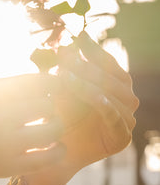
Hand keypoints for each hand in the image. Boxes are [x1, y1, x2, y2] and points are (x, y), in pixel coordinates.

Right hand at [0, 73, 66, 181]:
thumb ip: (6, 89)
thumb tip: (47, 83)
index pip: (35, 82)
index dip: (51, 83)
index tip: (53, 86)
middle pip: (46, 105)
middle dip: (49, 107)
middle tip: (45, 112)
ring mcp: (4, 143)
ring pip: (51, 130)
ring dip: (56, 127)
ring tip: (50, 129)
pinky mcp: (7, 167)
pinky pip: (46, 159)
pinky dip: (58, 151)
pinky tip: (56, 147)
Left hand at [54, 31, 137, 173]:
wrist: (57, 149)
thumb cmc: (61, 115)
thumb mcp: (62, 88)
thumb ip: (66, 69)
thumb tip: (63, 45)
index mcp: (115, 84)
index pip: (108, 62)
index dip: (94, 49)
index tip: (78, 35)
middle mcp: (126, 99)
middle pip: (111, 76)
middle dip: (86, 65)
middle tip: (64, 57)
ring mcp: (127, 118)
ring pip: (112, 95)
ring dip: (88, 83)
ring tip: (65, 76)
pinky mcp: (122, 137)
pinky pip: (115, 117)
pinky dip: (104, 105)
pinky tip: (94, 96)